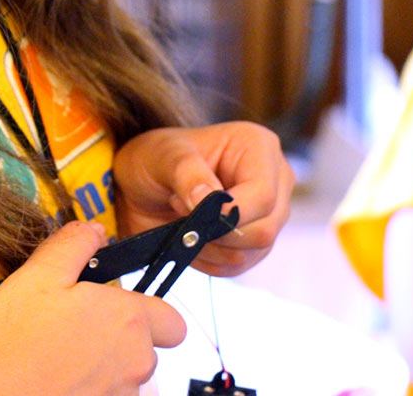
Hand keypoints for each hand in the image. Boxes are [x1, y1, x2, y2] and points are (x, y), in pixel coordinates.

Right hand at [0, 222, 185, 395]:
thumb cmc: (11, 338)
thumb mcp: (38, 275)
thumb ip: (74, 246)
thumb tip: (97, 231)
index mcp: (128, 321)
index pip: (172, 322)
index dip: (149, 314)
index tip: (113, 311)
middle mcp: (136, 365)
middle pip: (144, 351)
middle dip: (116, 342)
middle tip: (70, 331)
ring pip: (123, 381)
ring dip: (100, 371)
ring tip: (54, 361)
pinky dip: (83, 391)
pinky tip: (51, 384)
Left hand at [112, 122, 292, 276]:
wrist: (139, 185)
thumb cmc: (154, 159)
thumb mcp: (163, 157)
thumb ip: (187, 174)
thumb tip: (209, 199)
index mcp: (257, 147)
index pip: (263, 195)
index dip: (228, 214)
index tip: (188, 208)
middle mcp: (273, 180)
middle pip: (265, 228)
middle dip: (215, 231)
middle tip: (180, 209)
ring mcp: (268, 213)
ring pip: (254, 252)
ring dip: (208, 245)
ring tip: (183, 218)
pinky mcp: (254, 242)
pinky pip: (238, 266)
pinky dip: (207, 259)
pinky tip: (189, 235)